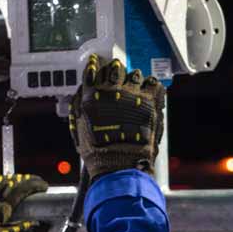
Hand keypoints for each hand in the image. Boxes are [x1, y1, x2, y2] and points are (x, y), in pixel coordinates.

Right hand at [69, 55, 165, 177]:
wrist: (120, 165)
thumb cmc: (98, 152)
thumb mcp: (79, 128)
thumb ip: (81, 104)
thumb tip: (84, 89)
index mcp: (92, 95)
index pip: (95, 67)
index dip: (98, 66)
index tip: (99, 66)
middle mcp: (112, 90)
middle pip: (116, 67)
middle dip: (117, 72)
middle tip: (118, 80)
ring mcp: (133, 95)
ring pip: (136, 74)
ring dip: (134, 81)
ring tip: (134, 92)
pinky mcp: (151, 102)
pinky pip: (153, 83)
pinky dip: (151, 87)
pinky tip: (147, 95)